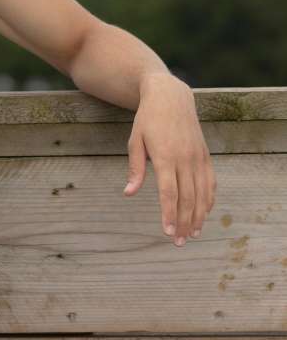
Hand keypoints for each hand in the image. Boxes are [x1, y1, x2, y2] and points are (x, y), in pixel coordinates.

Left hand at [122, 73, 216, 245]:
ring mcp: (197, 157)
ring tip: (193, 234)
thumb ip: (135, 168)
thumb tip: (129, 193)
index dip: (169, 214)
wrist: (170, 96)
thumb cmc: (148, 119)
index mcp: (165, 156)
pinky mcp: (205, 155)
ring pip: (202, 194)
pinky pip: (210, 182)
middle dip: (184, 223)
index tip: (168, 233)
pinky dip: (209, 200)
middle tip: (179, 242)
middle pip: (187, 198)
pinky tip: (204, 214)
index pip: (169, 193)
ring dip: (199, 216)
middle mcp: (184, 158)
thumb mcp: (135, 140)